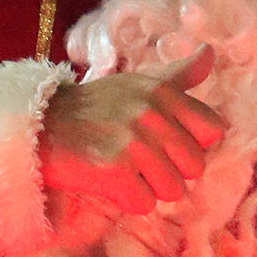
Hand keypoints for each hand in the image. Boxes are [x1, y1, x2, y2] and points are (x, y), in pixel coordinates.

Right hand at [38, 51, 224, 231]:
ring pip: (173, 190)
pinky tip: (110, 182)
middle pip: (195, 166)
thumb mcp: (139, 84)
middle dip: (171, 170)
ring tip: (125, 170)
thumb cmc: (96, 107)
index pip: (212, 130)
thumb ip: (180, 75)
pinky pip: (144, 204)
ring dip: (150, 188)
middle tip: (141, 159)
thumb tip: (210, 52)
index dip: (192, 142)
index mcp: (163, 93)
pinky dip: (127, 200)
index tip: (167, 141)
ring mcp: (134, 143)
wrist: (43, 126)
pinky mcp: (115, 171)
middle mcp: (152, 114)